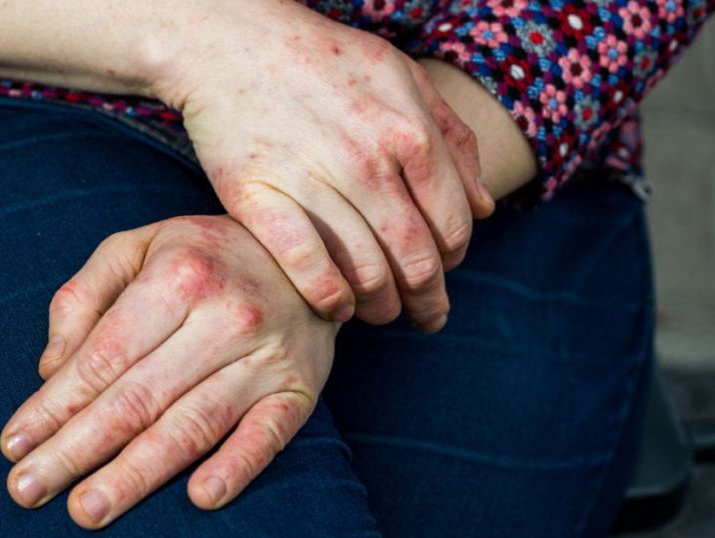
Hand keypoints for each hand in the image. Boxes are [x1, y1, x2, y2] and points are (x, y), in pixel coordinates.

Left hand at [0, 216, 339, 528]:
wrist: (308, 254)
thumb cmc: (206, 254)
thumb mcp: (139, 246)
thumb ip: (85, 295)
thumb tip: (50, 368)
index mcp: (177, 276)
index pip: (104, 357)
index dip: (54, 405)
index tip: (14, 443)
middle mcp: (223, 317)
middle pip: (137, 398)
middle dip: (75, 449)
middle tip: (26, 487)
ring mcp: (264, 358)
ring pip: (192, 425)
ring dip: (137, 473)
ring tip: (87, 508)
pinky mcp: (298, 390)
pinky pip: (267, 435)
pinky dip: (236, 467)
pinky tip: (200, 497)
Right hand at [152, 1, 494, 329]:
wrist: (230, 42)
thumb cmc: (322, 59)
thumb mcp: (402, 76)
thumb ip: (451, 136)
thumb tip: (484, 206)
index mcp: (410, 131)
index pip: (451, 225)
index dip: (452, 261)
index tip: (441, 272)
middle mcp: (367, 160)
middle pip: (416, 260)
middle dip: (429, 302)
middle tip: (426, 318)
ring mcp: (311, 181)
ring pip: (366, 274)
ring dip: (381, 308)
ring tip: (379, 313)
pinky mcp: (258, 198)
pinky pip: (306, 267)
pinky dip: (330, 299)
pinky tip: (337, 308)